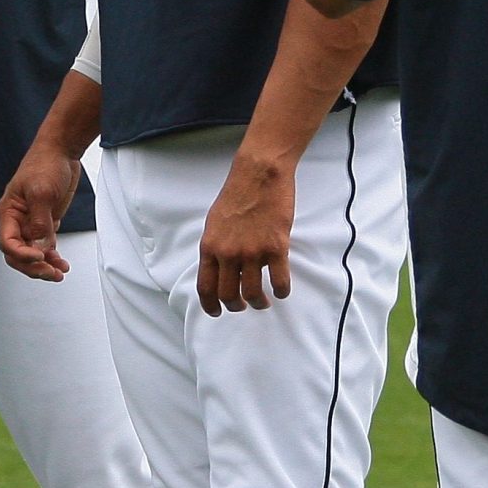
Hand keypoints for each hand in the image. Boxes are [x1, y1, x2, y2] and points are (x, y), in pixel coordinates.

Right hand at [0, 143, 82, 280]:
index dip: (22, 254)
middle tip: (50, 272)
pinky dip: (52, 257)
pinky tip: (61, 263)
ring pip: (32, 253)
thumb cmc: (45, 164)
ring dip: (44, 265)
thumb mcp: (41, 192)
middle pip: (18, 254)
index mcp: (9, 212)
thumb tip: (40, 246)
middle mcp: (17, 221)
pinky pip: (44, 246)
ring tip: (59, 272)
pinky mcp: (45, 223)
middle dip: (33, 266)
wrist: (61, 151)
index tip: (40, 256)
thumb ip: (40, 222)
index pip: (8, 243)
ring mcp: (31, 223)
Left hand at [198, 152, 293, 315]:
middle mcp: (228, 254)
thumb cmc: (237, 194)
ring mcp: (252, 252)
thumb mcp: (214, 222)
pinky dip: (281, 292)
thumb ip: (215, 247)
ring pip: (253, 294)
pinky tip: (281, 290)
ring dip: (259, 303)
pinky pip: (279, 282)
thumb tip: (217, 268)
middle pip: (229, 296)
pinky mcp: (276, 248)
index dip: (210, 305)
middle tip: (244, 305)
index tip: (216, 312)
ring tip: (264, 301)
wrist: (258, 174)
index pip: (205, 287)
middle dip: (236, 306)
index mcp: (210, 247)